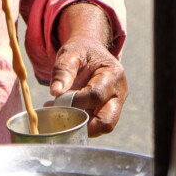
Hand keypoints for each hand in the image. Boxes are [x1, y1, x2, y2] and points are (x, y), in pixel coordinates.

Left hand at [49, 2, 127, 135]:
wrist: (91, 50)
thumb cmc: (81, 50)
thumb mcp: (70, 53)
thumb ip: (63, 70)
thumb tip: (55, 92)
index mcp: (113, 74)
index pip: (95, 95)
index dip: (75, 102)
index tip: (57, 100)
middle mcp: (119, 92)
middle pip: (107, 121)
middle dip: (84, 125)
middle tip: (62, 118)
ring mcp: (116, 103)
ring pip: (103, 126)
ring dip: (82, 125)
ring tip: (61, 113)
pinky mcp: (109, 110)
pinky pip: (98, 123)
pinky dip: (82, 123)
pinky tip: (66, 113)